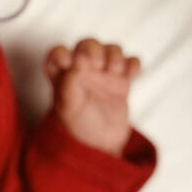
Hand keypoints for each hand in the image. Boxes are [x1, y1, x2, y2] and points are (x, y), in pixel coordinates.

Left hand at [46, 38, 141, 156]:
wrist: (100, 146)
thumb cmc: (78, 127)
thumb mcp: (69, 108)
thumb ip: (69, 84)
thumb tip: (77, 61)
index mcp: (62, 76)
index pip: (58, 53)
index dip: (64, 53)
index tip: (72, 65)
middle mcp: (82, 71)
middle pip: (87, 45)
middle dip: (93, 49)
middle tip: (97, 64)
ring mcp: (103, 74)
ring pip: (111, 49)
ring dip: (115, 55)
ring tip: (114, 73)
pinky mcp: (121, 80)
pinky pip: (130, 62)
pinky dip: (133, 64)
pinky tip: (131, 75)